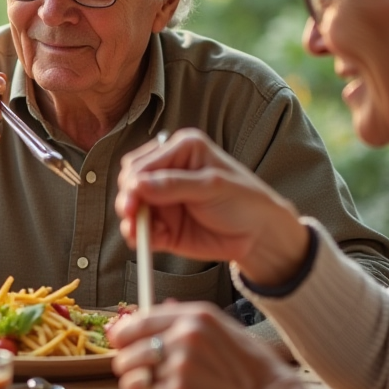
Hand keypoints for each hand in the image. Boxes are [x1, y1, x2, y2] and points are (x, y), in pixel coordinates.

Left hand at [109, 300, 303, 388]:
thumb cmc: (251, 370)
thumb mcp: (226, 331)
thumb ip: (191, 322)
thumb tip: (162, 308)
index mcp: (197, 316)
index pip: (143, 318)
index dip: (124, 331)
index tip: (118, 340)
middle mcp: (185, 335)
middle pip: (131, 344)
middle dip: (126, 359)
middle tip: (130, 369)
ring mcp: (180, 364)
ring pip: (132, 370)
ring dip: (131, 381)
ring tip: (139, 387)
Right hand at [116, 128, 309, 285]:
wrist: (260, 235)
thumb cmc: (245, 200)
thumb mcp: (212, 186)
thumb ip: (174, 185)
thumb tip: (137, 185)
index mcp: (181, 150)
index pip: (144, 162)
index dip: (134, 180)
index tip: (133, 198)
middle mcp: (168, 172)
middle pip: (131, 181)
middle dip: (128, 198)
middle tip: (132, 213)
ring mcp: (164, 200)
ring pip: (131, 206)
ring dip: (130, 219)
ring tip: (136, 230)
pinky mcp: (164, 225)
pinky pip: (141, 230)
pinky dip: (137, 235)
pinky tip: (144, 239)